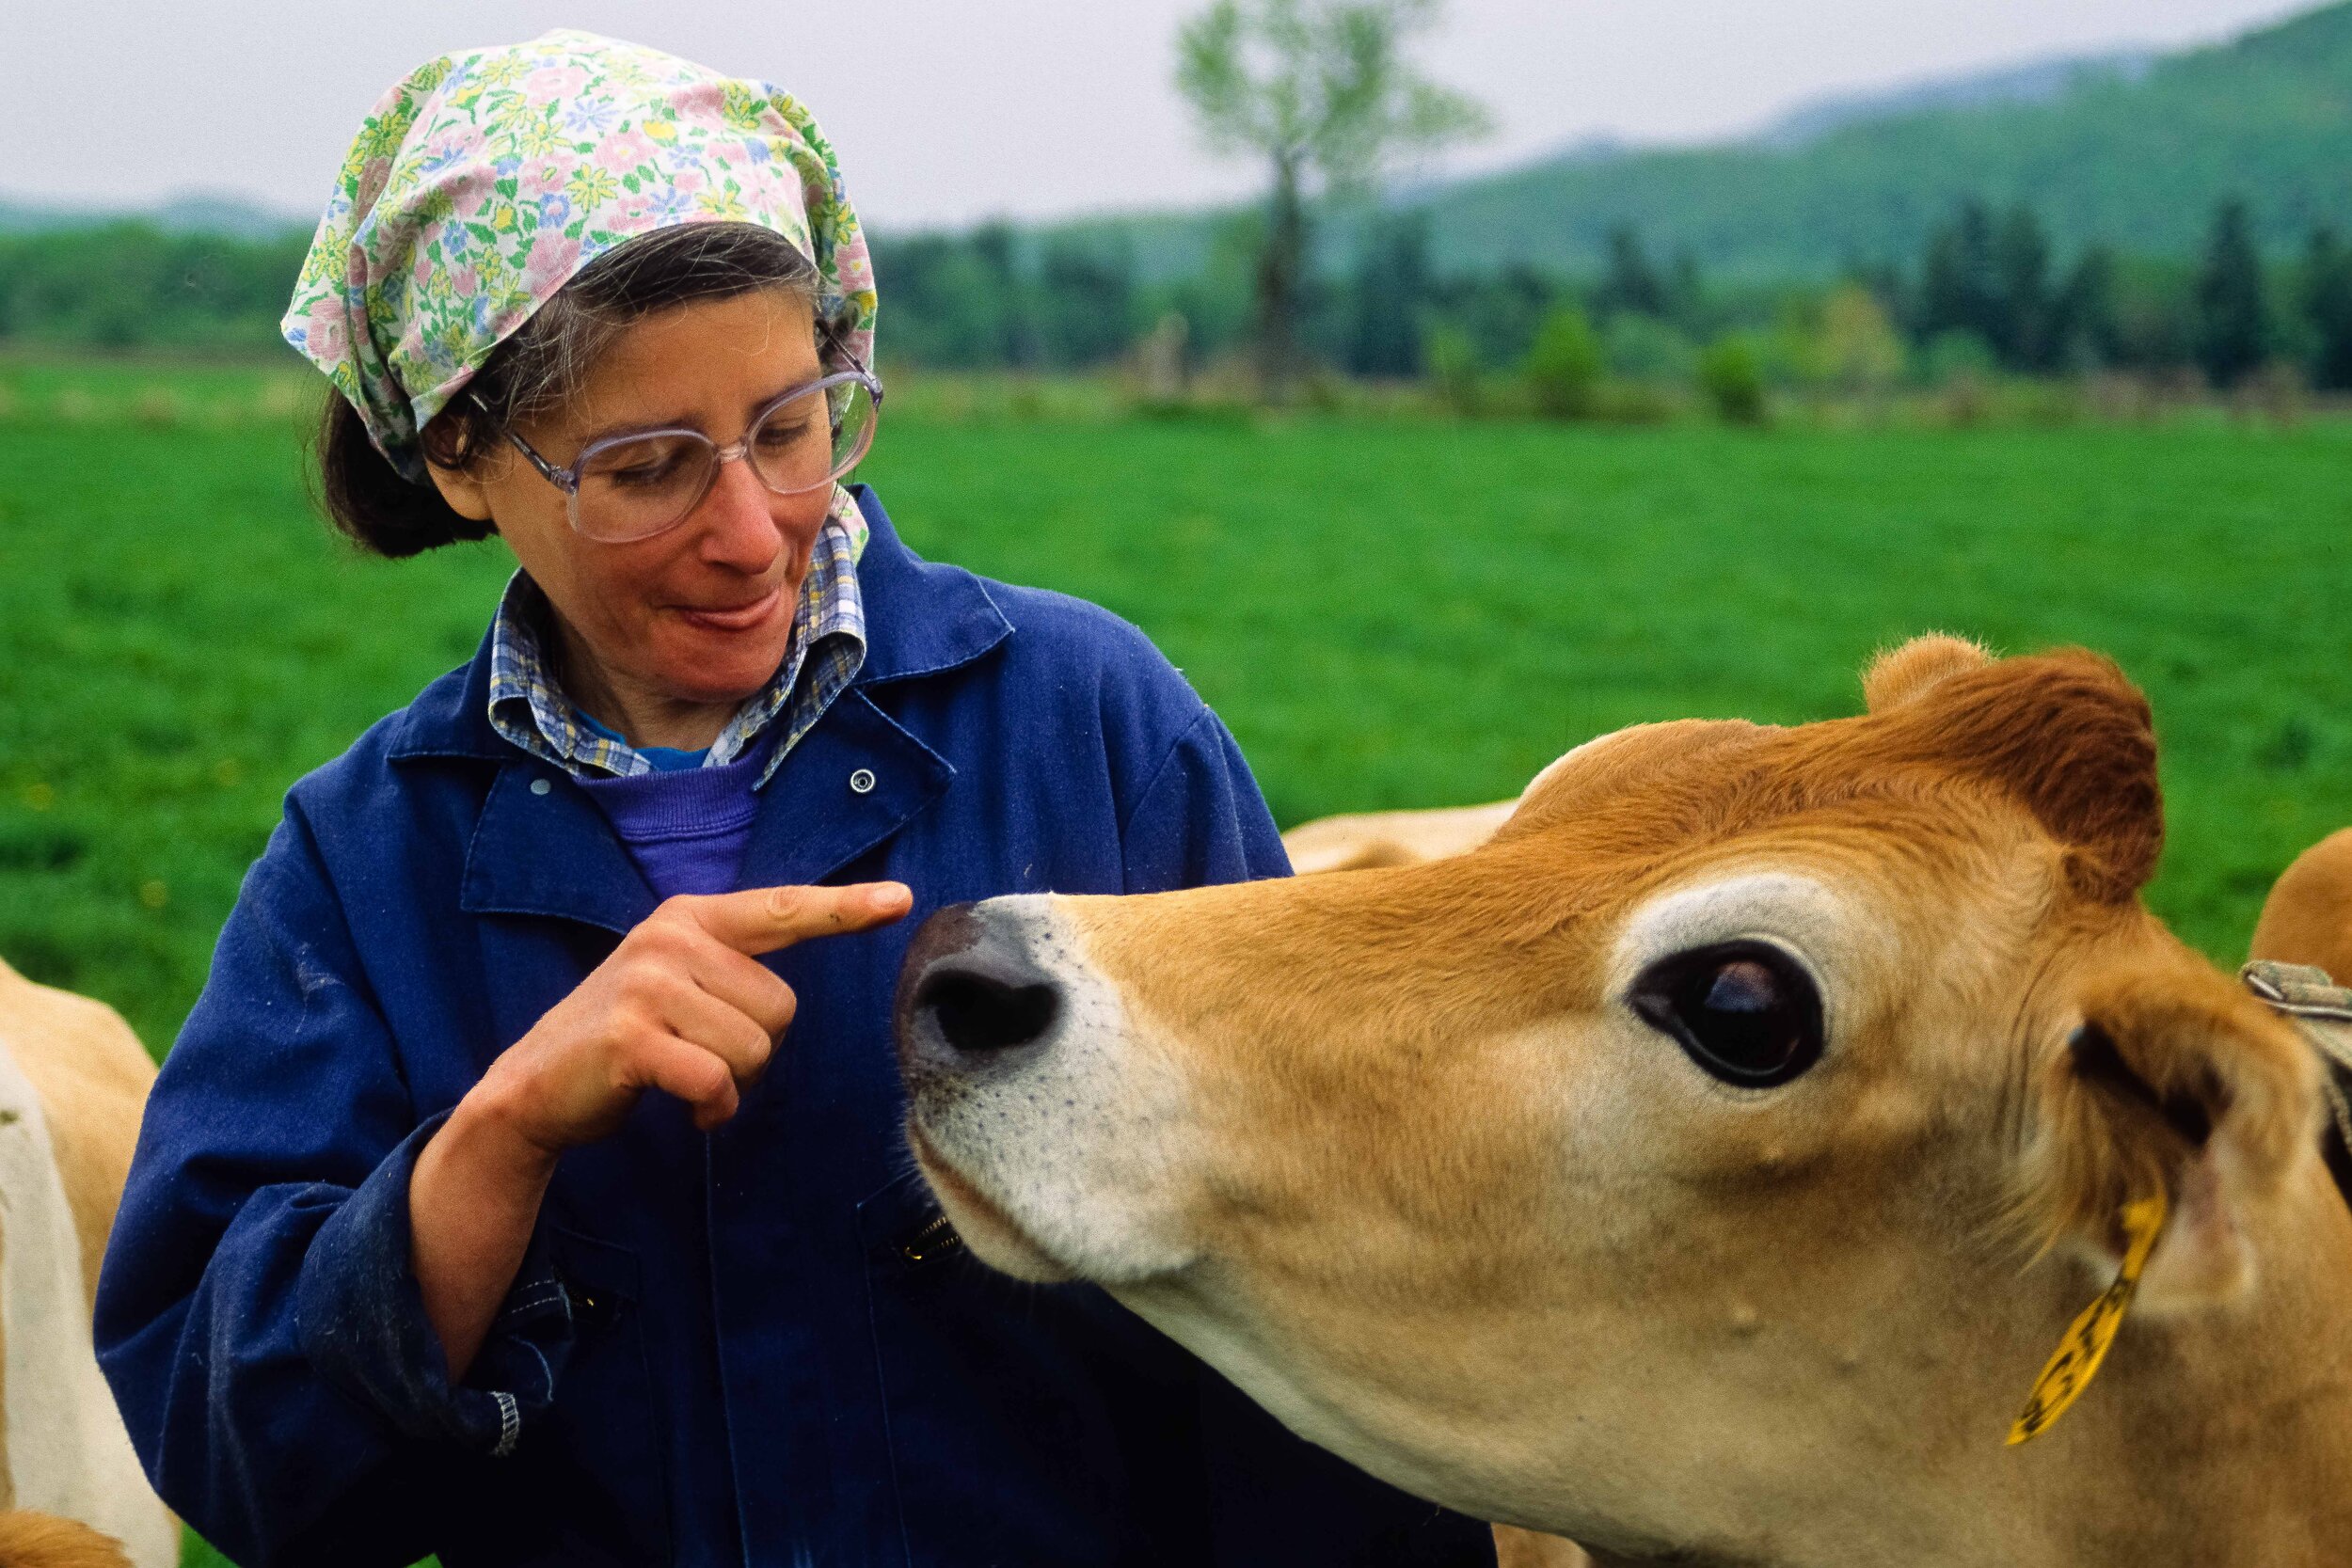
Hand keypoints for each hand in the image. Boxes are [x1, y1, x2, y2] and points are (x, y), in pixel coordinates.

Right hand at [467, 881, 912, 1152]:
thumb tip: (788, 999)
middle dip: (752, 1049)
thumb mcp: (677, 985)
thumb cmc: (625, 1038)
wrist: (534, 1088)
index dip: (844, 908)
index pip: (782, 909)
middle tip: (695, 1052)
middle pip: (781, 1008)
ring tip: (681, 1075)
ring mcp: (648, 985)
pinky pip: (717, 1082)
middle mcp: (671, 939)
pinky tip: (683, 1105)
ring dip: (730, 1082)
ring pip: (755, 1049)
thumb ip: (731, 973)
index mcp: (691, 918)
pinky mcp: (632, 1037)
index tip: (900, 900)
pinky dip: (711, 1108)